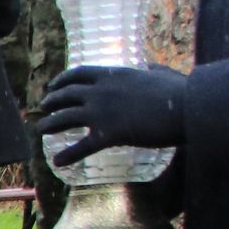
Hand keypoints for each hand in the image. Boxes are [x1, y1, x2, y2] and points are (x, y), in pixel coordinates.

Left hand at [31, 63, 186, 166]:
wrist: (187, 107)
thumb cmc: (181, 91)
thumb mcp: (163, 74)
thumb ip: (153, 69)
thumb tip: (151, 66)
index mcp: (113, 74)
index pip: (78, 74)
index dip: (61, 80)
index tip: (53, 86)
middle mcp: (101, 90)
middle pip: (65, 95)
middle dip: (51, 102)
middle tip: (44, 109)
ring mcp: (102, 111)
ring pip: (65, 118)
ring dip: (49, 124)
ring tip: (40, 130)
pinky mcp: (109, 133)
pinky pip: (81, 146)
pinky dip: (67, 155)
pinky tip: (57, 163)